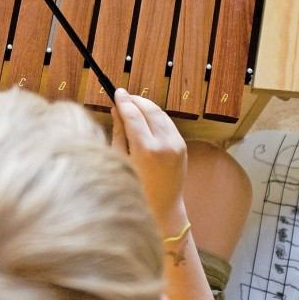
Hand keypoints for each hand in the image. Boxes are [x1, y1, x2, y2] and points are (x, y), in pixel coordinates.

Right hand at [110, 88, 187, 231]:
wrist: (163, 207)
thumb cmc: (136, 189)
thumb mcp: (121, 161)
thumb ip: (119, 133)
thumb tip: (116, 110)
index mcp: (146, 150)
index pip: (133, 115)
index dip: (124, 101)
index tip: (116, 92)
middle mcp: (164, 144)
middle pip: (149, 109)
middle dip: (136, 100)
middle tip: (123, 96)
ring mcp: (176, 144)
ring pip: (160, 113)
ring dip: (146, 106)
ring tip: (132, 105)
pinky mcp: (182, 146)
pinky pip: (168, 123)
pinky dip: (156, 116)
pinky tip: (145, 117)